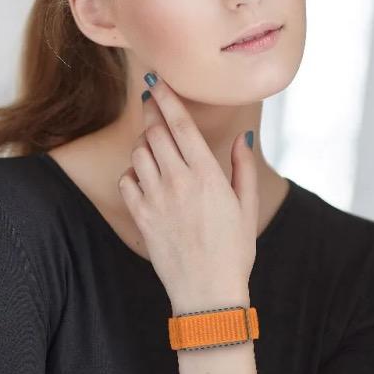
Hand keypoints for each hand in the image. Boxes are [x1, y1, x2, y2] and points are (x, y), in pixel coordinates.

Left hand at [117, 72, 258, 310]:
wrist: (207, 293)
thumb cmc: (233, 252)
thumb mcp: (247, 208)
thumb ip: (243, 168)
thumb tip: (244, 137)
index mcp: (207, 175)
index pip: (180, 124)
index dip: (165, 97)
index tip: (155, 81)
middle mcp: (178, 182)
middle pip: (154, 132)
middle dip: (151, 113)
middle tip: (151, 103)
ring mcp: (156, 200)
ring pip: (138, 153)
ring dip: (144, 144)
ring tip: (154, 146)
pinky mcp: (141, 218)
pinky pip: (126, 181)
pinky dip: (132, 173)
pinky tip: (145, 178)